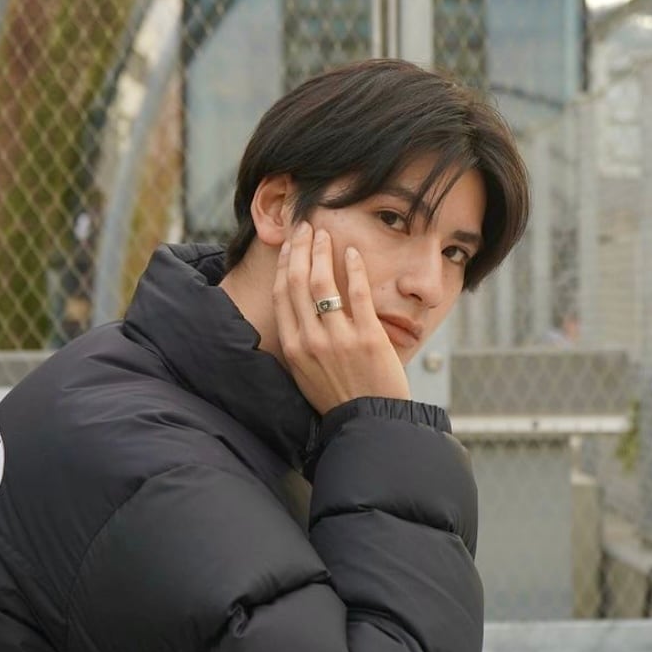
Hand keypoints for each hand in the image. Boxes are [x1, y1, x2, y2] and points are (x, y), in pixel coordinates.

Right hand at [272, 221, 410, 414]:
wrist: (369, 423)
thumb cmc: (339, 399)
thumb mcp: (306, 374)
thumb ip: (300, 343)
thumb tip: (297, 313)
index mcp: (294, 348)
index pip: (282, 295)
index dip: (284, 265)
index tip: (288, 247)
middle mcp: (311, 340)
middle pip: (297, 281)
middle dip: (300, 249)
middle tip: (306, 228)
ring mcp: (339, 338)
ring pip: (322, 282)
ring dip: (322, 251)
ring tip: (325, 235)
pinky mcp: (368, 337)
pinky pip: (357, 293)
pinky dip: (353, 268)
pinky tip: (352, 253)